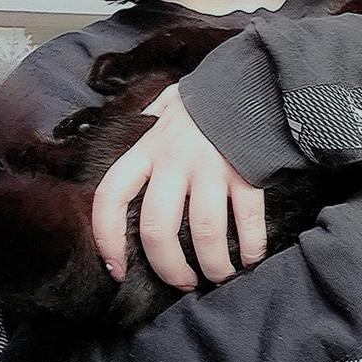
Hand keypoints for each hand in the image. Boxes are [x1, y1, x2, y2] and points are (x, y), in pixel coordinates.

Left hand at [91, 84, 266, 287]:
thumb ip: (148, 119)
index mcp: (148, 147)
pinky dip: (251, 249)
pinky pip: (248, 222)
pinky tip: (249, 259)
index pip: (111, 196)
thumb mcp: (167, 103)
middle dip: (168, 267)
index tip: (116, 268)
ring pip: (206, 234)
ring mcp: (212, 168)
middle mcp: (175, 160)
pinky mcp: (247, 173)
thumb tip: (134, 128)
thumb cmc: (206, 99)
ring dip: (213, 266)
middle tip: (181, 282)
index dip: (108, 238)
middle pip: (158, 228)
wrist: (253, 79)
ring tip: (218, 275)